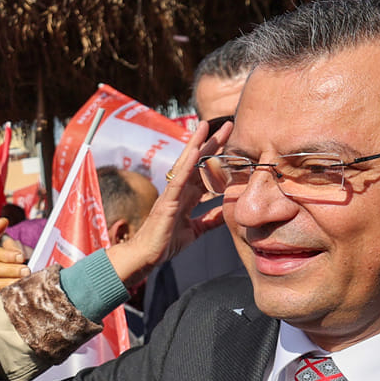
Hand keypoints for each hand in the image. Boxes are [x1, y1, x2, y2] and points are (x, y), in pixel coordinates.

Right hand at [106, 121, 232, 291]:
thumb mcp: (195, 230)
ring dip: (197, 144)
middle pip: (197, 161)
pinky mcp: (167, 201)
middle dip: (212, 143)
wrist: (147, 256)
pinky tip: (194, 151)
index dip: (218, 156)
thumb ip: (209, 220)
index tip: (232, 141)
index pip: (205, 171)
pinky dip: (186, 165)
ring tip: (207, 126)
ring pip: (186, 164)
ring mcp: (172, 193)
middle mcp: (179, 190)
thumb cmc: (166, 243)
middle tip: (228, 124)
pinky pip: (178, 180)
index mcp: (186, 195)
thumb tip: (224, 213)